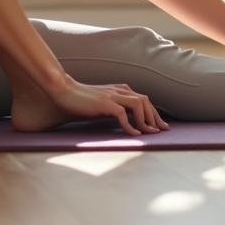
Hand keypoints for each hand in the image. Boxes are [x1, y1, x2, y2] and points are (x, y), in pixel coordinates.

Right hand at [47, 78, 169, 135]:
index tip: (160, 126)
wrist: (63, 92)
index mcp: (120, 89)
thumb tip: (128, 121)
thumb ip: (115, 108)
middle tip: (161, 131)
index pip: (143, 99)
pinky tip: (133, 135)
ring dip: (145, 120)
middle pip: (145, 101)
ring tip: (148, 134)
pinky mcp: (104, 103)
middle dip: (155, 117)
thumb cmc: (81, 101)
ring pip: (138, 104)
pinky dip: (130, 125)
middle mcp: (119, 90)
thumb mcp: (103, 104)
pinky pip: (122, 114)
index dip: (154, 113)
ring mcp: (112, 95)